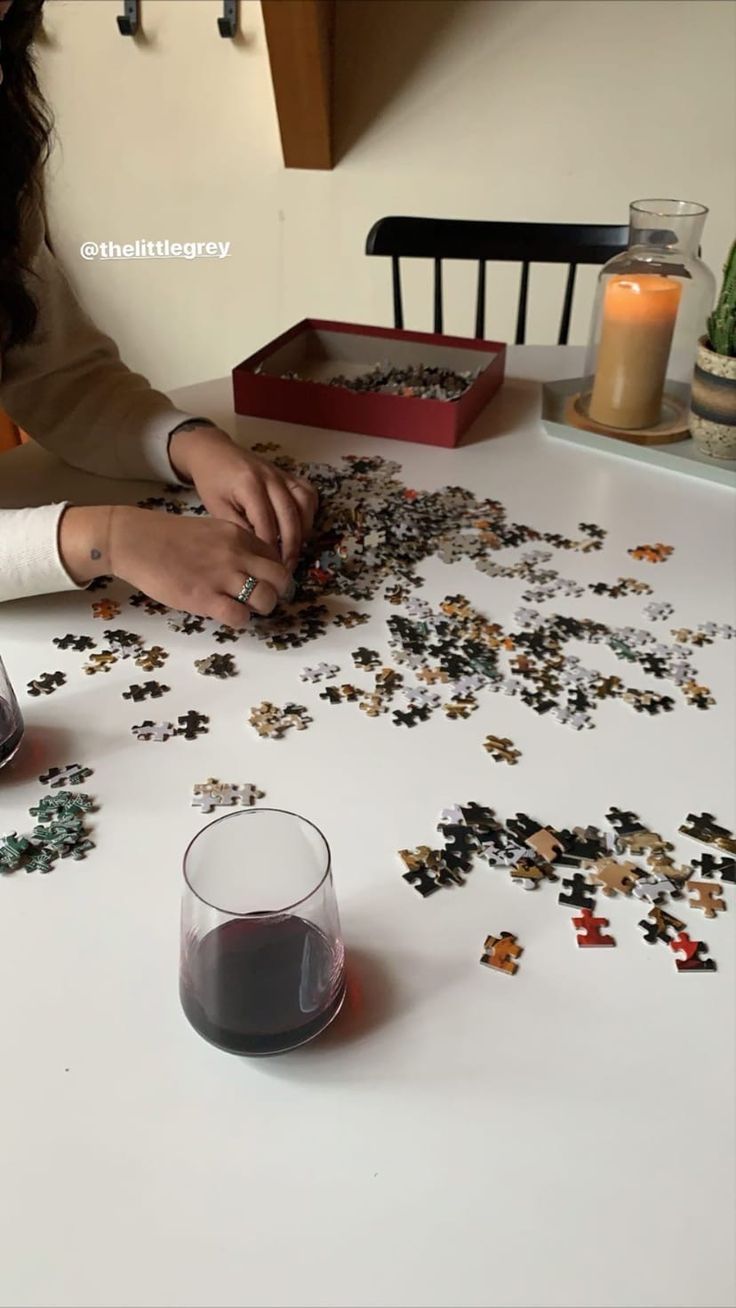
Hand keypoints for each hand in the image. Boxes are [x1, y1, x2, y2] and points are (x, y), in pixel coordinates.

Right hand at [59, 505, 292, 626]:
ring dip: (261, 608)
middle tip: (264, 599)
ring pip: (266, 599)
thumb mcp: (210, 530)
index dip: (273, 573)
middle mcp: (237, 554)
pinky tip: (226, 615)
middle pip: (281, 578)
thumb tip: (252, 567)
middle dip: (278, 592)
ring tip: (245, 609)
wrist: (135, 540)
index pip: (275, 557)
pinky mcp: (205, 598)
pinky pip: (239, 616)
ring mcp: (222, 577)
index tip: (263, 581)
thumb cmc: (168, 537)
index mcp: (239, 535)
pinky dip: (239, 621)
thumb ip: (233, 546)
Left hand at [169, 425, 316, 569]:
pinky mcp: (288, 475)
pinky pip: (308, 494)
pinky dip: (309, 512)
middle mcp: (271, 478)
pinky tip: (301, 527)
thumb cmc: (212, 481)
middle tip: (286, 569)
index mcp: (249, 485)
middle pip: (290, 517)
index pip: (266, 523)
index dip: (269, 548)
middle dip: (291, 547)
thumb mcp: (216, 508)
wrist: (213, 452)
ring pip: (305, 505)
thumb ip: (238, 529)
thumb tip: (259, 552)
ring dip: (303, 531)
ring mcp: (282, 475)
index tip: (269, 566)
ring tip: (295, 550)